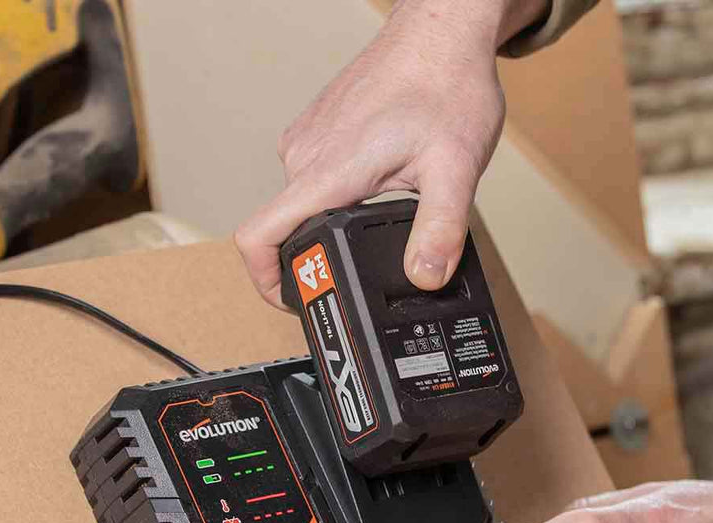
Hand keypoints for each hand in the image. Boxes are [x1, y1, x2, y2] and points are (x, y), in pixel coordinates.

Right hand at [235, 0, 547, 307]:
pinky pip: (314, 178)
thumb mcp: (455, 168)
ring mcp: (307, 140)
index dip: (264, 281)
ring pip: (303, 203)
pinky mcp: (316, 130)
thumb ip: (440, 230)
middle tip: (367, 260)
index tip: (290, 301)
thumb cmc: (445, 85)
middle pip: (286, 229)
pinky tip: (379, 182)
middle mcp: (304, 155)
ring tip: (383, 209)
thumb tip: (425, 277)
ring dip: (333, 222)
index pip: (258, 236)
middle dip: (320, 255)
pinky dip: (338, 196)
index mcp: (327, 171)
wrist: (442, 32)